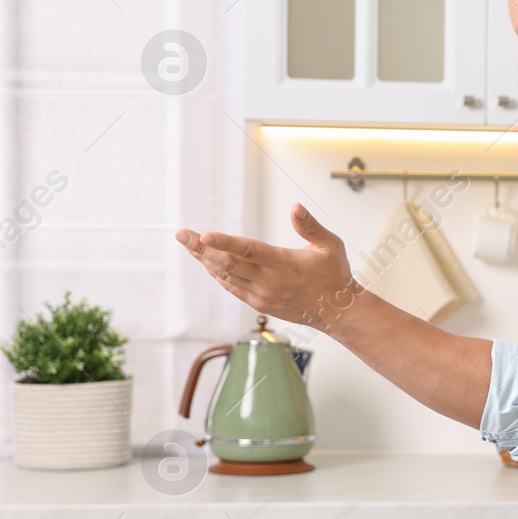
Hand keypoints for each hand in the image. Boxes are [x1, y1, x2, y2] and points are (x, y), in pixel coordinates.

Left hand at [174, 205, 360, 330]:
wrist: (336, 311)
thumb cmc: (334, 274)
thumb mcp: (330, 246)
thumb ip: (310, 227)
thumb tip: (295, 207)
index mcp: (284, 264)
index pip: (249, 251)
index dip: (225, 242)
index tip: (204, 235)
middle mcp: (268, 282)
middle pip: (227, 264)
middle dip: (201, 248)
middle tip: (181, 234)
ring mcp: (261, 295)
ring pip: (225, 276)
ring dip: (204, 260)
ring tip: (188, 244)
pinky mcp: (259, 304)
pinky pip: (231, 287)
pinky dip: (217, 274)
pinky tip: (206, 262)